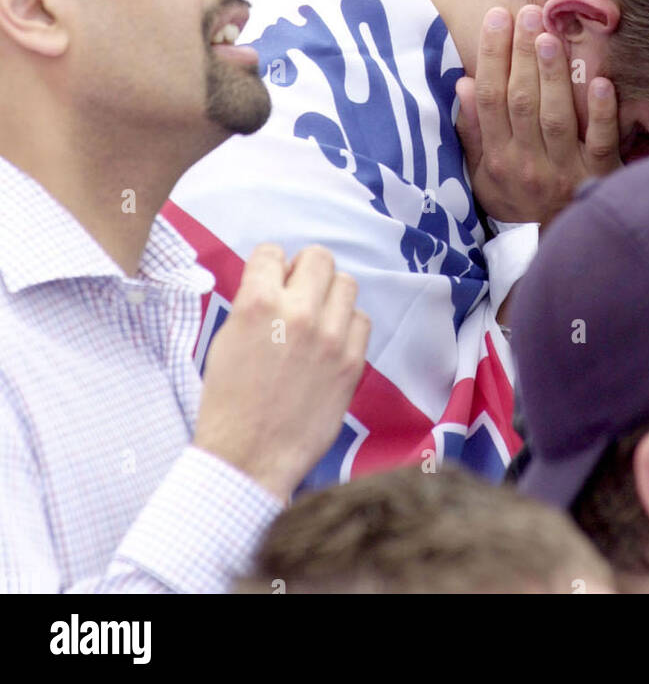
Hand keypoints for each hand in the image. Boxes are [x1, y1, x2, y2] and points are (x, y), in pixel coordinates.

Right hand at [194, 244, 369, 501]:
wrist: (249, 458)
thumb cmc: (228, 401)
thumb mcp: (226, 340)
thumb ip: (254, 303)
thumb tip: (279, 282)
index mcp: (258, 304)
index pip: (272, 252)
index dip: (269, 267)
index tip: (270, 283)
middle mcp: (298, 313)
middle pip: (318, 257)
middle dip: (305, 271)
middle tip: (297, 296)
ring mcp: (329, 337)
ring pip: (346, 283)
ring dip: (330, 296)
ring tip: (316, 320)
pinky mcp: (351, 362)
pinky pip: (362, 320)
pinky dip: (347, 326)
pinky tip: (331, 344)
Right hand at [455, 5, 620, 225]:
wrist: (560, 248)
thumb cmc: (519, 203)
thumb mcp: (483, 175)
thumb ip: (473, 131)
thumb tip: (464, 84)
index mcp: (498, 159)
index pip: (491, 99)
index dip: (491, 57)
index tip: (496, 19)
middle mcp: (528, 163)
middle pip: (521, 101)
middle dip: (521, 54)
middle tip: (527, 14)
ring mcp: (565, 169)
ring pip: (556, 117)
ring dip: (553, 75)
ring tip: (550, 36)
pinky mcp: (600, 175)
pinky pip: (600, 141)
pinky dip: (601, 113)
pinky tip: (601, 82)